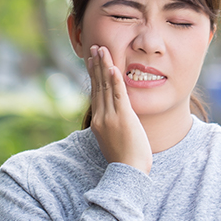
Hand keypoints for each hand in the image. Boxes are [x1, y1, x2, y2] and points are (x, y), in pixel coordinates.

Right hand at [87, 45, 152, 174]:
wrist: (128, 173)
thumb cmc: (125, 160)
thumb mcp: (113, 140)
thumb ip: (112, 126)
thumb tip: (115, 120)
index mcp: (98, 122)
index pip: (95, 93)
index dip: (94, 75)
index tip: (92, 60)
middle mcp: (101, 117)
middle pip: (98, 86)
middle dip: (96, 65)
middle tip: (95, 48)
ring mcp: (111, 117)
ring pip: (106, 87)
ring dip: (104, 66)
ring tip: (102, 50)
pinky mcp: (123, 118)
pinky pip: (119, 95)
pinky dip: (115, 80)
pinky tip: (114, 67)